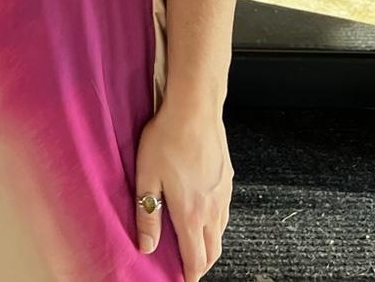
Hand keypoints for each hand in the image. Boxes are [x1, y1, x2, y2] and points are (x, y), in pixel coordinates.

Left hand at [134, 101, 231, 280]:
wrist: (195, 109)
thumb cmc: (167, 139)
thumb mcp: (147, 177)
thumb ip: (147, 215)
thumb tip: (147, 247)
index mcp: (191, 214)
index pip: (195, 258)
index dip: (189, 274)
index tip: (183, 280)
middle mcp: (212, 209)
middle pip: (213, 250)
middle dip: (202, 264)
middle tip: (189, 268)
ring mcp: (223, 195)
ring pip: (221, 232)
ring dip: (210, 244)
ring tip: (196, 246)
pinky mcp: (228, 179)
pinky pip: (224, 212)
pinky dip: (216, 224)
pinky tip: (205, 214)